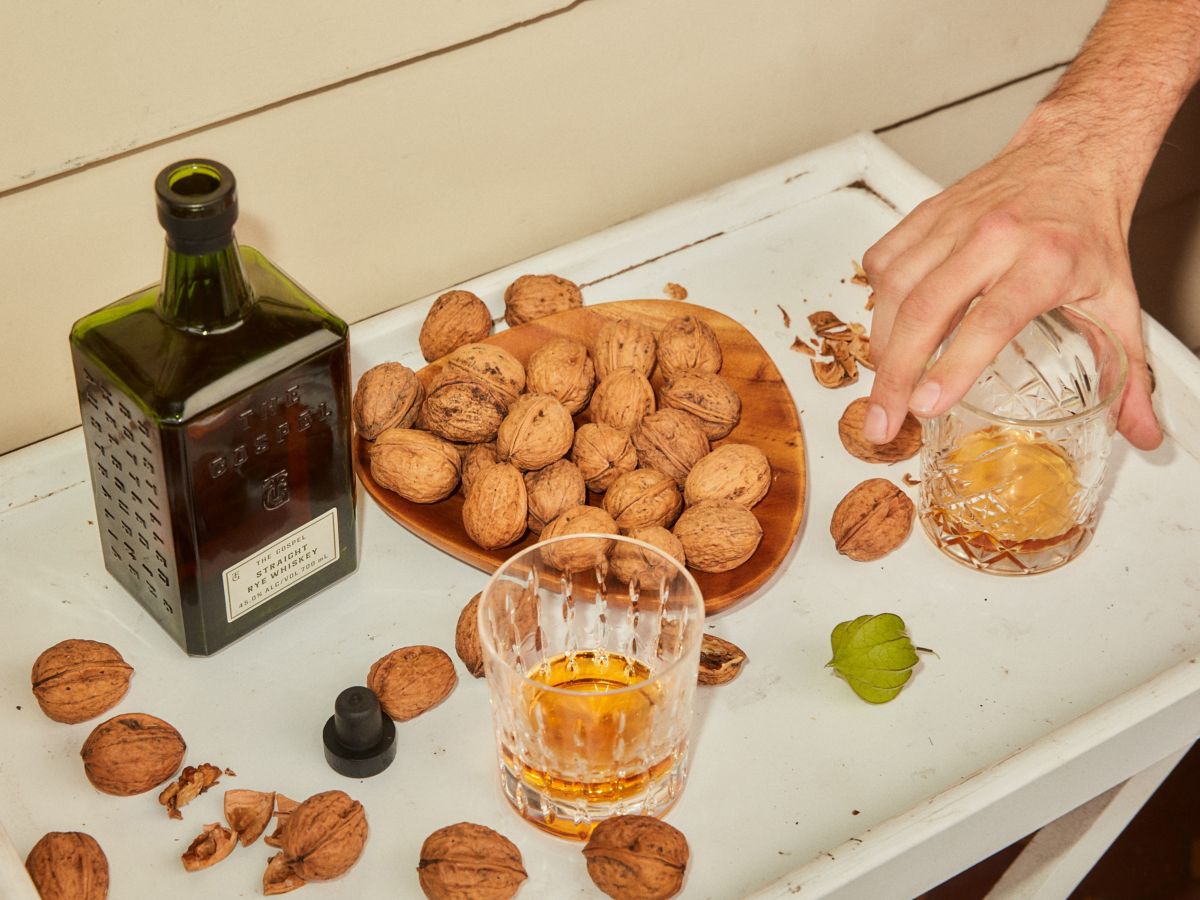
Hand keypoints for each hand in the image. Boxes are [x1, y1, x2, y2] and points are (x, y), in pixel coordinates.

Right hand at [861, 132, 1161, 450]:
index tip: (928, 405)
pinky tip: (885, 331)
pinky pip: (884, 260)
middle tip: (884, 422)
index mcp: (1045, 259)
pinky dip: (875, 302)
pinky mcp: (927, 214)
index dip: (954, 366)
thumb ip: (1131, 373)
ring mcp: (954, 222)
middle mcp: (993, 236)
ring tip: (883, 388)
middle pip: (926, 310)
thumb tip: (1143, 434)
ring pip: (896, 288)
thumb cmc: (1087, 231)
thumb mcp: (1118, 301)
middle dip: (895, 376)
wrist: (1072, 156)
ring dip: (881, 346)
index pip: (990, 320)